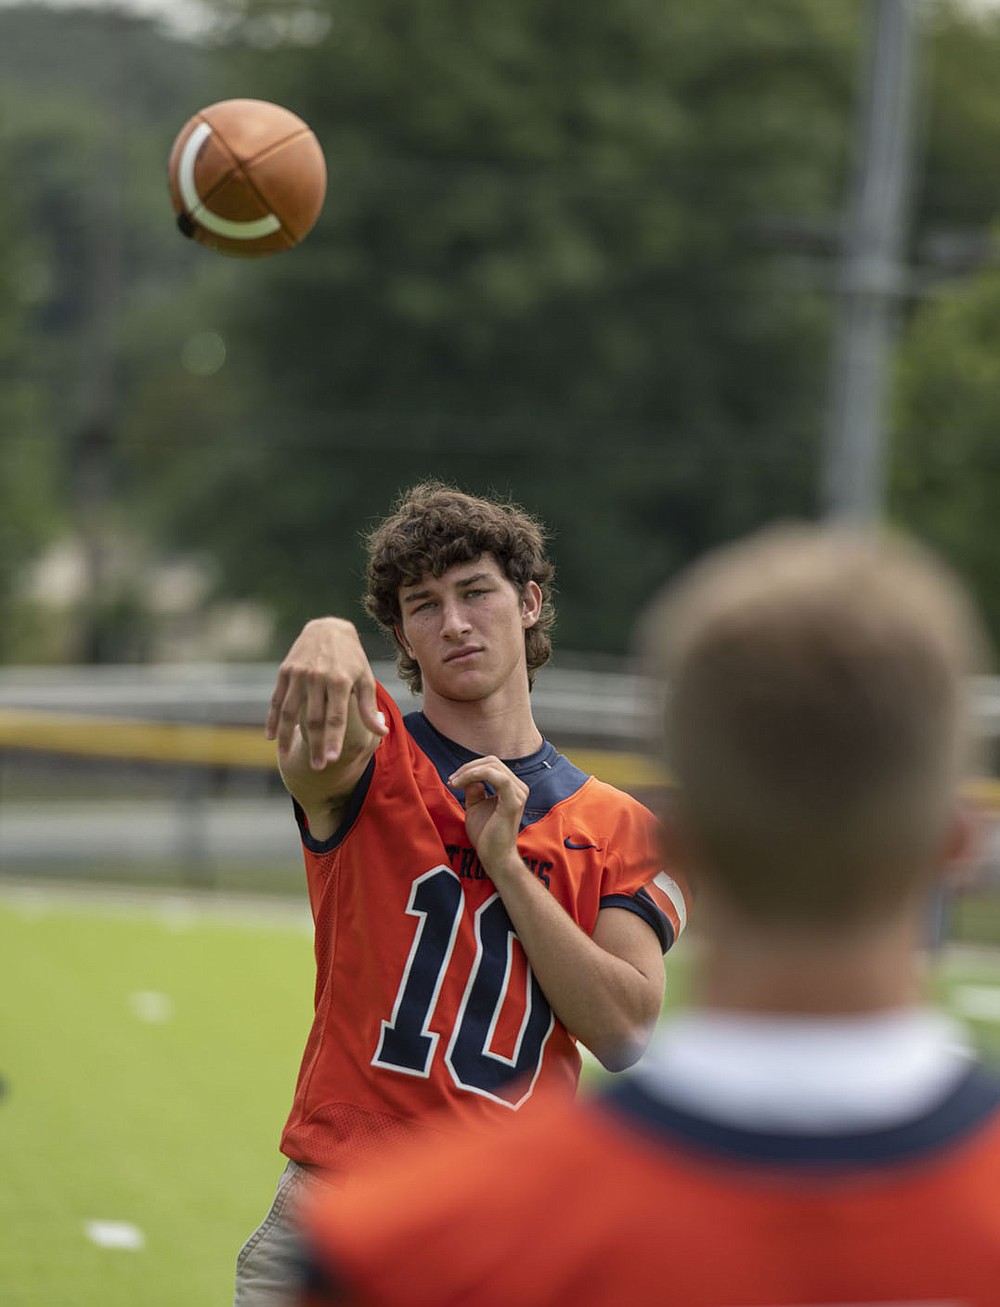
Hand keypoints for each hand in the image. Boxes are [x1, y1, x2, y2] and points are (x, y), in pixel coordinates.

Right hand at [266, 618, 387, 768]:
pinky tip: (271, 736)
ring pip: (290, 711)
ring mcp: (299, 674)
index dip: (333, 739)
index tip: (331, 760)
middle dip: (315, 745)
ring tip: (285, 756)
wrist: (328, 628)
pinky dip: (272, 719)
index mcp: (339, 680)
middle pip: (314, 719)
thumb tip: (382, 731)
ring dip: (287, 736)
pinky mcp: (285, 671)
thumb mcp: (364, 679)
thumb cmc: (352, 659)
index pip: (336, 716)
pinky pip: (276, 700)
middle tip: (318, 768)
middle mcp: (317, 677)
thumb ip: (369, 707)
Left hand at [448, 756, 527, 874]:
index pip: (491, 764)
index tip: (453, 780)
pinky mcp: (513, 803)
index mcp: (512, 787)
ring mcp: (518, 794)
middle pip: (491, 761)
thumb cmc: (486, 835)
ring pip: (492, 766)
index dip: (470, 768)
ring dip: (469, 771)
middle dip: (467, 768)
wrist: (494, 857)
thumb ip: (474, 790)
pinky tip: (464, 782)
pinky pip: (498, 778)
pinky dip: (478, 774)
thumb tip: (471, 778)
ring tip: (455, 783)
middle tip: (452, 781)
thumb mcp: (475, 806)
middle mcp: (519, 788)